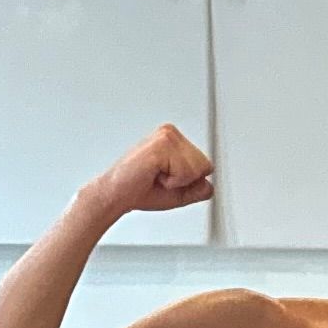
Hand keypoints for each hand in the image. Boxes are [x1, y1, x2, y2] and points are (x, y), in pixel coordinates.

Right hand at [95, 125, 213, 216]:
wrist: (116, 194)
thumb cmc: (142, 189)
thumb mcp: (180, 192)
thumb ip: (199, 188)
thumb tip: (211, 184)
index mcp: (176, 140)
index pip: (206, 165)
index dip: (190, 181)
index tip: (168, 179)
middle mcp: (171, 133)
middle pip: (205, 166)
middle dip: (185, 180)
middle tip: (160, 178)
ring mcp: (166, 136)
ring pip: (197, 169)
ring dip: (178, 181)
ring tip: (156, 175)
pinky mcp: (161, 145)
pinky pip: (186, 172)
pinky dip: (172, 181)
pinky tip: (153, 174)